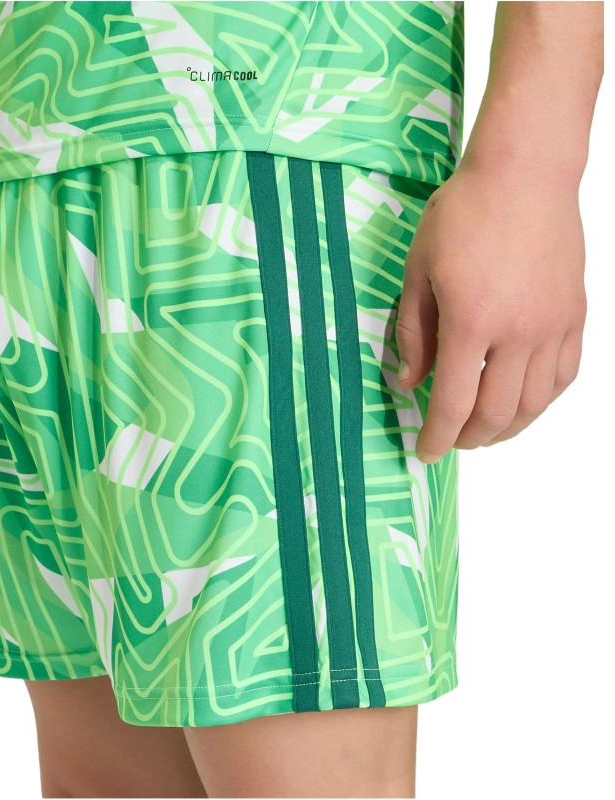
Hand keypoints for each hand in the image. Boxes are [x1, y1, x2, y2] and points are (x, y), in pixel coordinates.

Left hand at [394, 154, 586, 462]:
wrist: (524, 172)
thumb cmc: (463, 214)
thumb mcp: (417, 271)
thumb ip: (413, 333)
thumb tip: (409, 382)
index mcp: (470, 321)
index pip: (452, 403)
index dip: (436, 436)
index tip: (424, 451)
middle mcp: (517, 332)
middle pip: (496, 414)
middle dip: (468, 439)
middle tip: (450, 441)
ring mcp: (552, 325)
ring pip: (534, 403)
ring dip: (507, 429)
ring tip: (483, 431)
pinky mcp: (575, 314)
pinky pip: (564, 376)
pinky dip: (541, 401)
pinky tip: (522, 401)